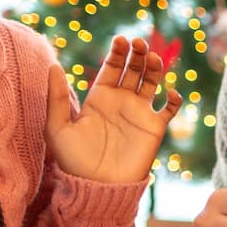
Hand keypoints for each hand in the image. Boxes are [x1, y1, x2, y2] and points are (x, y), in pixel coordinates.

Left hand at [46, 36, 181, 182]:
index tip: (120, 39)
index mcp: (100, 97)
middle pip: (134, 69)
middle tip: (138, 42)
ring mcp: (139, 113)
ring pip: (152, 82)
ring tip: (153, 58)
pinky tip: (170, 93)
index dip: (117, 52)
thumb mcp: (58, 128)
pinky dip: (174, 99)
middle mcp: (121, 101)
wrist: (97, 187)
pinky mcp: (154, 128)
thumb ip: (56, 97)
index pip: (112, 67)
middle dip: (137, 54)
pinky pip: (169, 109)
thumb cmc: (74, 161)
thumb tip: (53, 65)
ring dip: (155, 68)